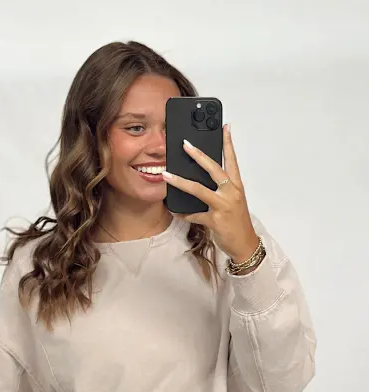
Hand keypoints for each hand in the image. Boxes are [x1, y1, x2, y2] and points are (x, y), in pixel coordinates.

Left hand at [162, 124, 259, 262]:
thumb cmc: (237, 221)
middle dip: (198, 155)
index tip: (225, 127)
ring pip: (199, 190)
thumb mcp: (233, 201)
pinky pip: (194, 215)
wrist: (245, 244)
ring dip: (181, 182)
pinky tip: (174, 210)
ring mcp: (223, 206)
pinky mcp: (215, 220)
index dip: (228, 143)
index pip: (232, 160)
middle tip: (185, 144)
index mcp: (236, 186)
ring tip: (167, 175)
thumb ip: (221, 189)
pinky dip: (183, 213)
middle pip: (214, 169)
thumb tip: (202, 178)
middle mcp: (231, 193)